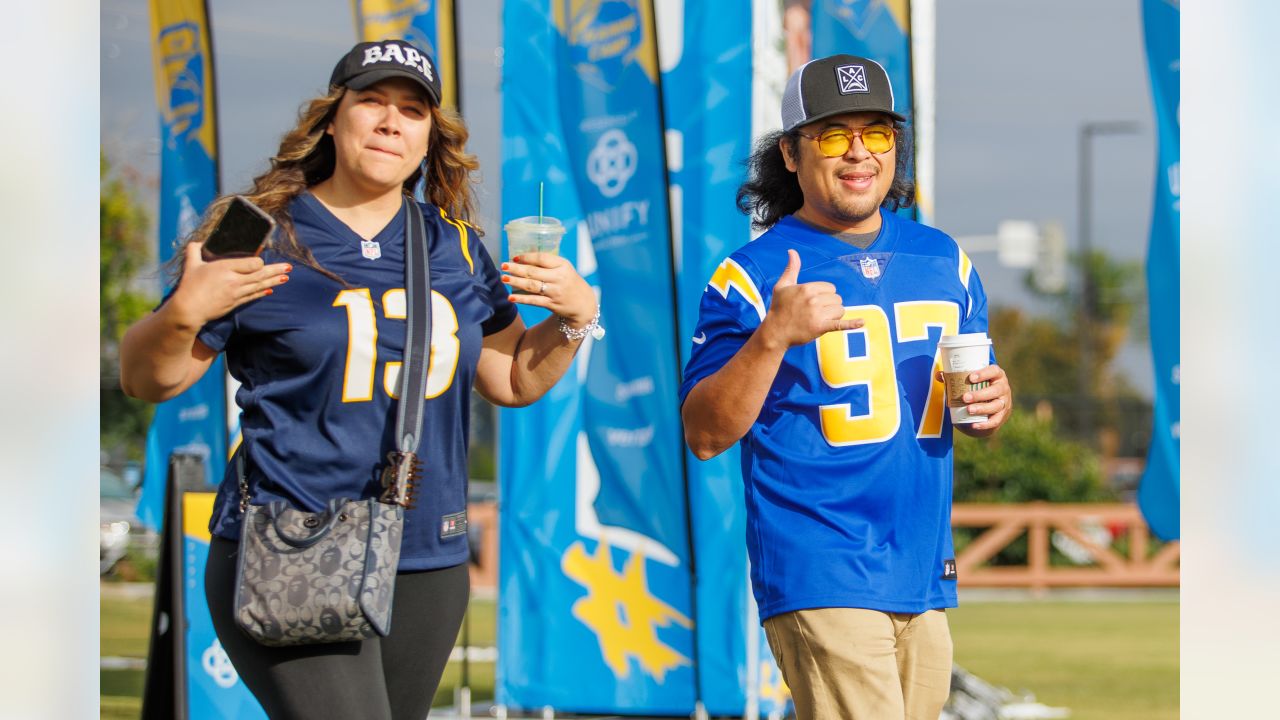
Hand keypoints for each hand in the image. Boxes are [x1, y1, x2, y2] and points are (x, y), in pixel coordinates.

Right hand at [168, 241, 291, 327]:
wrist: (188, 310)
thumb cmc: (189, 286)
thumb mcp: (191, 265)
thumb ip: (194, 250)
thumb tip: (197, 242)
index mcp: (225, 268)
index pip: (251, 263)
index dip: (259, 262)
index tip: (261, 261)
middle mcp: (234, 280)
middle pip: (260, 274)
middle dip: (276, 270)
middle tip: (289, 267)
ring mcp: (236, 293)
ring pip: (259, 285)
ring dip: (274, 281)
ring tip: (286, 277)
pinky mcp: (235, 303)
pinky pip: (253, 296)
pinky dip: (262, 292)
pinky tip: (270, 290)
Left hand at [502, 252, 596, 325]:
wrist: (583, 304)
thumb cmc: (569, 282)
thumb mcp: (564, 268)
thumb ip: (548, 263)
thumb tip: (523, 257)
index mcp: (563, 265)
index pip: (542, 258)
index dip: (527, 257)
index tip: (514, 257)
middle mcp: (559, 278)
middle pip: (534, 272)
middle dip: (516, 269)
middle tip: (503, 266)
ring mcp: (555, 292)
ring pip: (532, 286)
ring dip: (516, 282)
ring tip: (504, 278)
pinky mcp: (552, 304)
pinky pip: (534, 301)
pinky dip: (522, 299)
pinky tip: (511, 297)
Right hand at [759, 249, 862, 347]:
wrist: (775, 332)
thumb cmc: (778, 308)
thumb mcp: (782, 285)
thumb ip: (791, 268)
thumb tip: (792, 251)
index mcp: (807, 288)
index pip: (831, 288)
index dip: (825, 295)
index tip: (813, 302)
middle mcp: (813, 299)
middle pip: (837, 299)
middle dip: (830, 305)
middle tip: (815, 312)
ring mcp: (817, 314)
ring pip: (840, 310)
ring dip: (834, 315)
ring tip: (820, 319)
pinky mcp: (820, 327)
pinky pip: (840, 324)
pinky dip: (852, 324)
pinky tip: (862, 322)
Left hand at [938, 363, 1012, 432]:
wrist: (992, 403)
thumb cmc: (979, 387)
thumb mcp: (972, 380)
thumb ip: (956, 377)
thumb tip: (939, 375)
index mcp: (997, 375)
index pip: (994, 371)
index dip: (984, 374)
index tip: (971, 378)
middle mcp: (1003, 388)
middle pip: (995, 390)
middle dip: (980, 394)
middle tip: (965, 398)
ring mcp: (1005, 402)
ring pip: (996, 406)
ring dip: (982, 408)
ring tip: (969, 410)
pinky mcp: (1002, 415)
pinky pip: (995, 421)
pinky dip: (985, 424)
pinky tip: (974, 425)